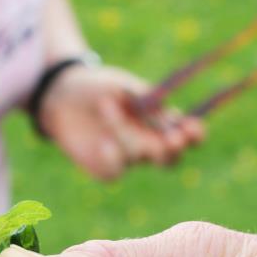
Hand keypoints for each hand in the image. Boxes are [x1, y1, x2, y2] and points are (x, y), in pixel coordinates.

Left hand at [38, 65, 203, 179]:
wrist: (61, 95)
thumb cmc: (99, 86)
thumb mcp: (123, 85)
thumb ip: (143, 99)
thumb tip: (165, 112)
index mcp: (162, 122)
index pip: (189, 135)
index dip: (195, 135)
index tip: (193, 127)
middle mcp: (149, 143)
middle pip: (171, 158)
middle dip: (174, 149)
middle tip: (171, 139)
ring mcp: (128, 158)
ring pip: (139, 157)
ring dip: (125, 133)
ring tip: (106, 105)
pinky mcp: (105, 169)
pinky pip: (116, 171)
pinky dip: (112, 157)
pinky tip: (103, 142)